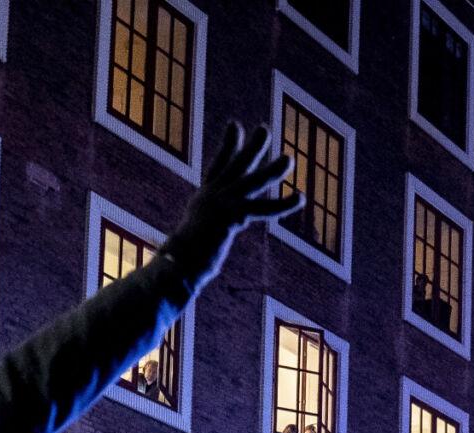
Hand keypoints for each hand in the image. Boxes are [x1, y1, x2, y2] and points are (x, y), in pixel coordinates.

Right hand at [166, 123, 301, 288]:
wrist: (174, 266)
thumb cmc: (175, 265)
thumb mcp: (183, 247)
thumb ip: (191, 243)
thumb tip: (173, 258)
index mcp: (201, 202)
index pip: (218, 169)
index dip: (228, 148)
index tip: (235, 126)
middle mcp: (210, 197)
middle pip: (236, 167)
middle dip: (251, 148)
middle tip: (265, 130)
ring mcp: (221, 204)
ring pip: (252, 183)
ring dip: (272, 170)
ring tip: (289, 159)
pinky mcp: (231, 216)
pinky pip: (264, 209)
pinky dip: (283, 204)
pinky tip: (300, 198)